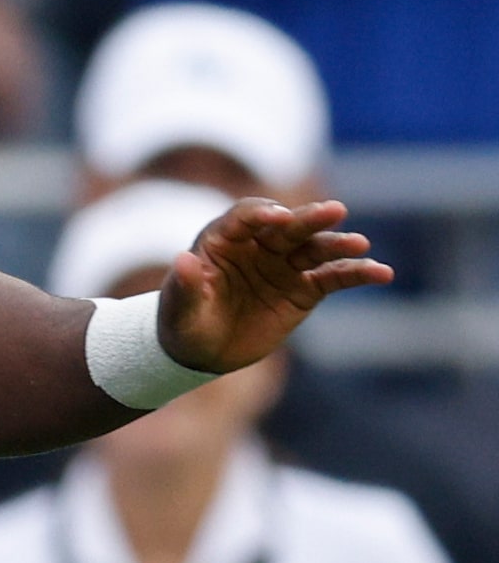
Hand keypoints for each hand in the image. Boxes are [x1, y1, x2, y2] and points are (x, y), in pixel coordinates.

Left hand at [159, 197, 389, 374]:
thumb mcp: (180, 310)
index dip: (261, 214)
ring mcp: (284, 265)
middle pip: (288, 226)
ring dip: (337, 244)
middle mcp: (258, 245)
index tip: (277, 217)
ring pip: (315, 248)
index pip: (245, 218)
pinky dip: (358, 273)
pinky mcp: (305, 288)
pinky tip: (381, 273)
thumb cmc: (184, 324)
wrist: (203, 352)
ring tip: (359, 244)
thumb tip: (182, 260)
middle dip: (309, 219)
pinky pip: (334, 277)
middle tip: (334, 211)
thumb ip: (186, 285)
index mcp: (223, 240)